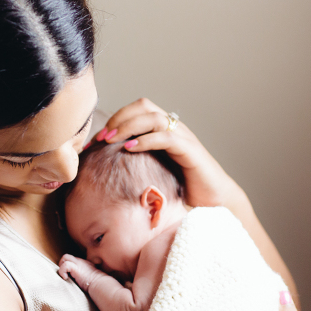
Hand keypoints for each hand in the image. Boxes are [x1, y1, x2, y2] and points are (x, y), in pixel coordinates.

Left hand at [57, 254, 103, 291]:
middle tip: (64, 274)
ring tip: (65, 276)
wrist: (100, 284)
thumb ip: (84, 276)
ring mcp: (78, 263)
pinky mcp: (76, 268)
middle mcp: (80, 261)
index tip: (69, 276)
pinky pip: (65, 265)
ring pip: (65, 257)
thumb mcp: (90, 277)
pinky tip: (65, 278)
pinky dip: (62, 271)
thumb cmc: (96, 284)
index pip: (72, 260)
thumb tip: (78, 281)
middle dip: (62, 264)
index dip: (68, 267)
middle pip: (67, 256)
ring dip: (61, 267)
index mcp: (84, 263)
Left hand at [93, 98, 247, 210]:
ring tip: (111, 141)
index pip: (137, 109)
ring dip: (128, 126)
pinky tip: (130, 149)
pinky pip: (167, 137)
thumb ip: (134, 165)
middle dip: (119, 118)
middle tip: (101, 138)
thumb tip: (103, 169)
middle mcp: (174, 129)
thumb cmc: (181, 191)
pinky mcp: (191, 151)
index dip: (115, 119)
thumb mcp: (152, 174)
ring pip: (154, 117)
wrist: (214, 203)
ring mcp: (183, 138)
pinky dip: (146, 140)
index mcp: (163, 130)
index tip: (96, 139)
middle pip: (144, 106)